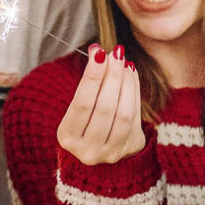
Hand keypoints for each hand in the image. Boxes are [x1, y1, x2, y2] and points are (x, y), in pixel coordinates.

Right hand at [56, 46, 144, 164]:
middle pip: (104, 108)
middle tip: (115, 53)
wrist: (96, 150)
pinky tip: (131, 74)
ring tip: (124, 63)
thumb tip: (98, 53)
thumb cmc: (83, 122)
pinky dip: (134, 92)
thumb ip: (87, 86)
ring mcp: (111, 152)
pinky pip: (136, 116)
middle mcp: (88, 149)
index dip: (92, 77)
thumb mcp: (76, 109)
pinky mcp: (130, 148)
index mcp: (68, 137)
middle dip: (112, 76)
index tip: (98, 53)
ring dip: (126, 83)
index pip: (82, 103)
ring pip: (123, 113)